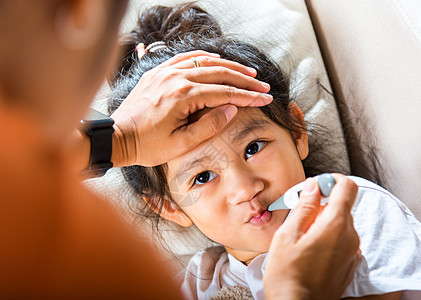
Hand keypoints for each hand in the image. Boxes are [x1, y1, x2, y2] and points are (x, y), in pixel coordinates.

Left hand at [110, 50, 272, 166]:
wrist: (117, 138)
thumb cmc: (148, 145)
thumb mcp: (181, 144)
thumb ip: (209, 126)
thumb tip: (232, 108)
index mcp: (183, 96)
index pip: (225, 92)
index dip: (248, 96)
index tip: (265, 99)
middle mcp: (175, 78)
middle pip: (219, 73)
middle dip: (245, 80)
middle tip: (262, 86)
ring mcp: (165, 72)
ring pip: (204, 62)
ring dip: (229, 66)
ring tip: (248, 72)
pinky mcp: (157, 72)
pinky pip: (185, 58)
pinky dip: (204, 58)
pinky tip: (217, 61)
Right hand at [264, 174, 360, 299]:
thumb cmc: (288, 275)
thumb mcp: (288, 235)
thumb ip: (304, 207)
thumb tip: (314, 186)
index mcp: (336, 225)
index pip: (347, 187)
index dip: (331, 180)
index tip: (315, 186)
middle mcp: (351, 237)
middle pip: (342, 205)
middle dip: (321, 203)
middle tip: (298, 212)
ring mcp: (353, 252)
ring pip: (341, 223)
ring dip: (323, 221)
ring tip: (301, 236)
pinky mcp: (350, 264)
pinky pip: (343, 240)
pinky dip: (329, 237)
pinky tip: (310, 249)